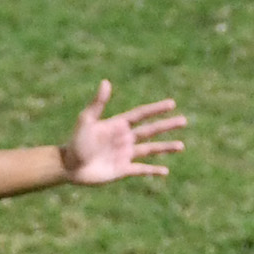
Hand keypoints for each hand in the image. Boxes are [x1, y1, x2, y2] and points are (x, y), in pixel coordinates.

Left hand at [58, 81, 186, 187]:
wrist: (69, 166)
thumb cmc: (76, 141)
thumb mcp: (87, 120)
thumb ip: (98, 103)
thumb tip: (106, 82)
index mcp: (118, 125)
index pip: (142, 115)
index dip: (156, 109)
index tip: (171, 104)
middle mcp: (124, 138)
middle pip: (151, 130)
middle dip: (167, 126)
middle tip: (184, 121)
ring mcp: (125, 154)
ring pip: (150, 149)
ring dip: (165, 148)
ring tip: (181, 146)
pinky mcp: (122, 169)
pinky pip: (141, 170)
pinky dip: (153, 170)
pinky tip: (165, 171)